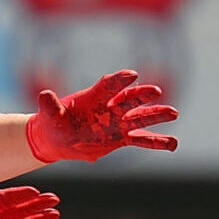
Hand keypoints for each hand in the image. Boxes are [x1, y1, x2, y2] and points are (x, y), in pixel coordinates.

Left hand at [25, 69, 179, 162]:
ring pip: (141, 118)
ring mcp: (117, 122)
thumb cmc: (53, 122)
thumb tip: (43, 95)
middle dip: (142, 96)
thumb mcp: (49, 115)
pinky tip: (174, 144)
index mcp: (94, 97)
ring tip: (174, 113)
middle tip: (156, 92)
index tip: (132, 75)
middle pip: (129, 100)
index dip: (119, 80)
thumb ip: (49, 106)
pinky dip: (158, 142)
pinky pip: (141, 139)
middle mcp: (109, 107)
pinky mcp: (121, 137)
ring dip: (157, 116)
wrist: (58, 138)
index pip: (108, 86)